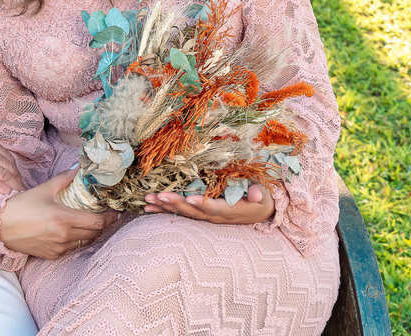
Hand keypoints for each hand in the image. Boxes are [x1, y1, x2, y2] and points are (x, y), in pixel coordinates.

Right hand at [0, 122, 22, 194]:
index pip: (5, 156)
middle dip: (17, 181)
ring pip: (1, 175)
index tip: (17, 181)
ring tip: (17, 199)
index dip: (14, 171)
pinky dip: (0, 190)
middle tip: (22, 193)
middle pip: (7, 166)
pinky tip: (6, 197)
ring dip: (12, 188)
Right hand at [0, 170, 118, 259]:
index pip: (98, 222)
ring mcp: (59, 248)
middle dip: (102, 224)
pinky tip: (73, 231)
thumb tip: (78, 167)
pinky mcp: (52, 255)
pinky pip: (72, 249)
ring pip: (85, 242)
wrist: (0, 227)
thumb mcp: (44, 189)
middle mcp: (64, 236)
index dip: (109, 218)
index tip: (114, 212)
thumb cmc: (21, 206)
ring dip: (90, 233)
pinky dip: (77, 240)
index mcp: (64, 219)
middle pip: (95, 233)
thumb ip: (64, 179)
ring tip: (90, 222)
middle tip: (104, 215)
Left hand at [142, 183, 275, 223]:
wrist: (258, 212)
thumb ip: (259, 193)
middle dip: (176, 204)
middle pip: (193, 212)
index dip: (203, 204)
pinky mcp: (200, 214)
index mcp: (231, 211)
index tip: (190, 199)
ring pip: (183, 213)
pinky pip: (180, 213)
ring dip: (165, 207)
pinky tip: (148, 206)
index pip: (215, 208)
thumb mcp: (263, 195)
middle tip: (159, 196)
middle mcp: (215, 217)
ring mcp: (206, 217)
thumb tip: (256, 194)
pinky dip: (164, 210)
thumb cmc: (260, 199)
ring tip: (148, 200)